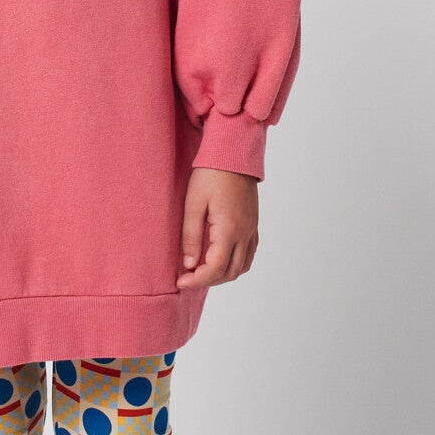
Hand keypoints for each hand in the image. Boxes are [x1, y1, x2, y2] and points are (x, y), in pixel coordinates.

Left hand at [176, 167, 258, 288]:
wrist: (233, 154)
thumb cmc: (211, 175)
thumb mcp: (193, 204)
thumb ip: (191, 236)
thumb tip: (189, 264)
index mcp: (229, 229)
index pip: (216, 268)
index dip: (197, 280)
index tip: (180, 281)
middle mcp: (245, 233)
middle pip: (231, 272)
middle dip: (208, 281)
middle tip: (188, 278)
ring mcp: (252, 229)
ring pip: (242, 266)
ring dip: (223, 275)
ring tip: (202, 271)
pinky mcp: (253, 224)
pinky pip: (249, 254)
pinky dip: (235, 264)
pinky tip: (219, 258)